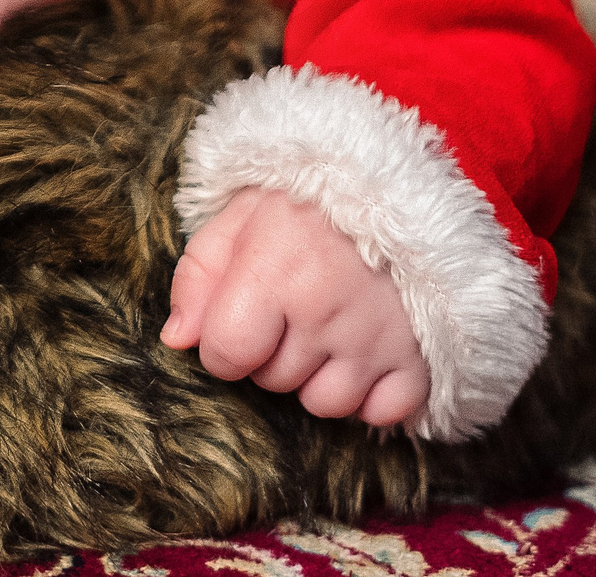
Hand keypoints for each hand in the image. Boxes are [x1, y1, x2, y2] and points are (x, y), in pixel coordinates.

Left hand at [161, 186, 429, 426]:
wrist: (406, 181)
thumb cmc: (313, 197)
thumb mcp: (243, 213)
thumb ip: (199, 273)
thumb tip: (177, 339)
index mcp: (275, 271)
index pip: (226, 355)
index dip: (225, 343)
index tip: (243, 317)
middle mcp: (325, 312)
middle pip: (273, 381)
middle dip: (274, 352)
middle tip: (297, 305)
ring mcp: (376, 340)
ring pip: (325, 403)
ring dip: (322, 375)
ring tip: (333, 325)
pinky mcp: (418, 356)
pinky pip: (382, 413)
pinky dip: (373, 394)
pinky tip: (368, 353)